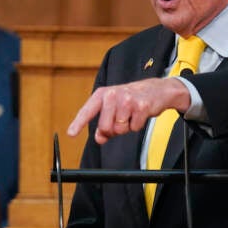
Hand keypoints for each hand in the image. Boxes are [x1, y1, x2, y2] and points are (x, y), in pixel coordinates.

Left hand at [67, 78, 190, 143]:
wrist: (156, 90)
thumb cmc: (131, 99)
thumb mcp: (114, 108)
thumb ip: (104, 125)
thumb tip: (99, 138)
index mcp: (103, 94)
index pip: (87, 110)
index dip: (78, 123)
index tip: (71, 134)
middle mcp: (113, 95)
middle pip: (105, 127)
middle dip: (112, 130)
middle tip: (121, 121)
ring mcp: (127, 100)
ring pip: (119, 129)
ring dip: (126, 127)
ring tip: (131, 115)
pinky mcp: (141, 106)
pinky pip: (134, 128)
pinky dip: (137, 125)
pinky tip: (140, 114)